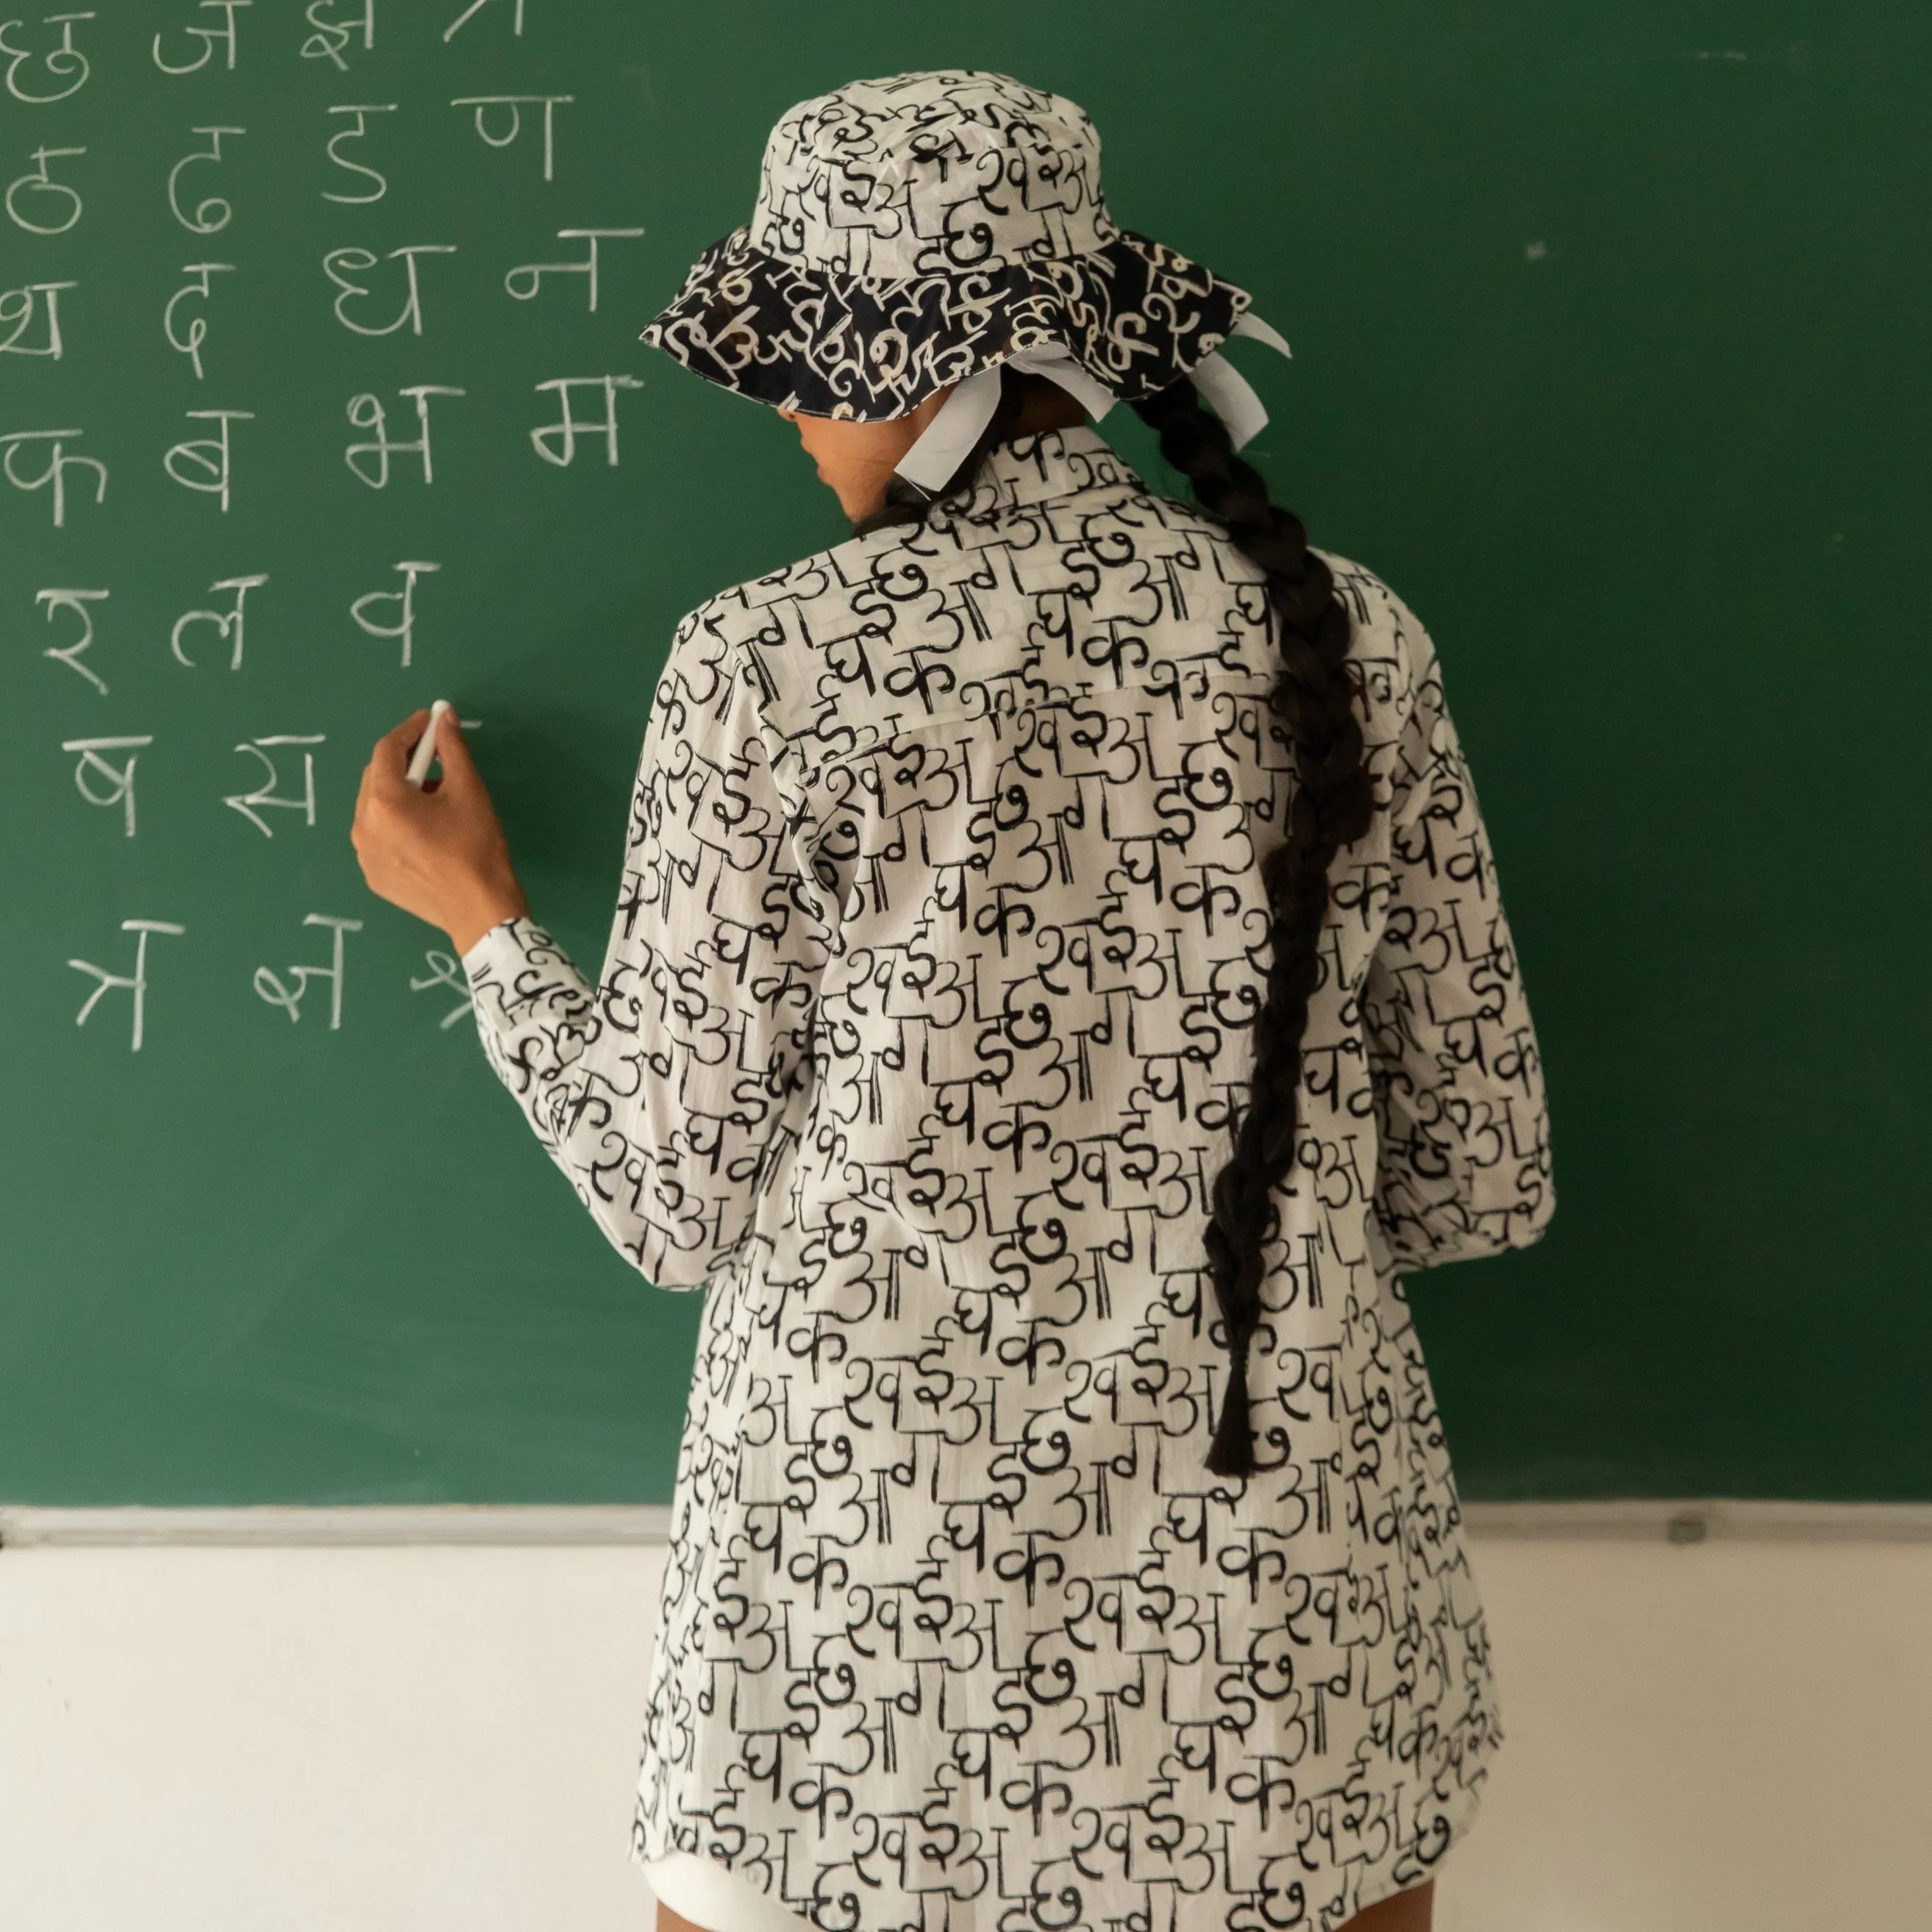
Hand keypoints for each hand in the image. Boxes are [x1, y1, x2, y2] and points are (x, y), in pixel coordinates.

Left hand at [352, 708, 529, 957]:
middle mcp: (363, 824)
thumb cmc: (476, 847)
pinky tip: (423, 832)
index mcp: (384, 800)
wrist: (479, 910)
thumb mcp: (469, 791)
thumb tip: (444, 716)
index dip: (410, 730)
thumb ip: (452, 749)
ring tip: (433, 802)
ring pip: (374, 807)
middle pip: (375, 777)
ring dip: (398, 794)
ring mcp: (364, 852)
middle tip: (435, 760)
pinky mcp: (372, 874)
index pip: (387, 749)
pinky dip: (395, 824)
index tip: (430, 721)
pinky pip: (377, 836)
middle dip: (404, 762)